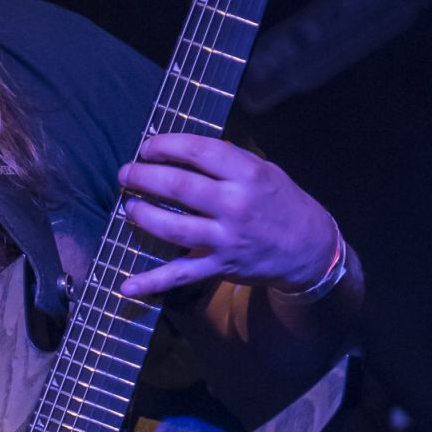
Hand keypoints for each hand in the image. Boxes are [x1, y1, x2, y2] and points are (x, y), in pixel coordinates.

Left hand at [118, 133, 337, 298]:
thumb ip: (226, 160)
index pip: (199, 152)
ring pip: (173, 227)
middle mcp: (235, 206)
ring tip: (129, 206)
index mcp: (248, 175)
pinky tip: (126, 286)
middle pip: (179, 187)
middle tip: (125, 173)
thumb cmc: (280, 202)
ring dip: (143, 216)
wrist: (307, 248)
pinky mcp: (218, 267)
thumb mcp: (263, 170)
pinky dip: (151, 282)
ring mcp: (225, 240)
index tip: (147, 147)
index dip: (166, 145)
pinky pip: (180, 275)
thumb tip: (178, 150)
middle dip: (144, 177)